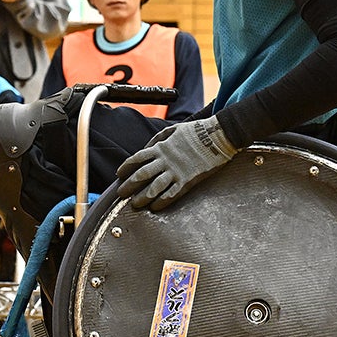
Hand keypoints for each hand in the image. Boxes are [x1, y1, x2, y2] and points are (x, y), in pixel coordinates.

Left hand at [119, 117, 236, 211]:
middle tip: (121, 194)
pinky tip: (155, 207)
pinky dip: (162, 201)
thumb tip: (145, 149)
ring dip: (143, 197)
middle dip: (129, 185)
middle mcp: (165, 161)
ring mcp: (176, 172)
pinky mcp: (187, 181)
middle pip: (142, 175)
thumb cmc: (195, 131)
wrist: (217, 137)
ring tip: (135, 204)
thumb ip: (157, 140)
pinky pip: (172, 194)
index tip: (119, 174)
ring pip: (154, 187)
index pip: (137, 159)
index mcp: (160, 148)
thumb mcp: (172, 130)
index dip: (126, 167)